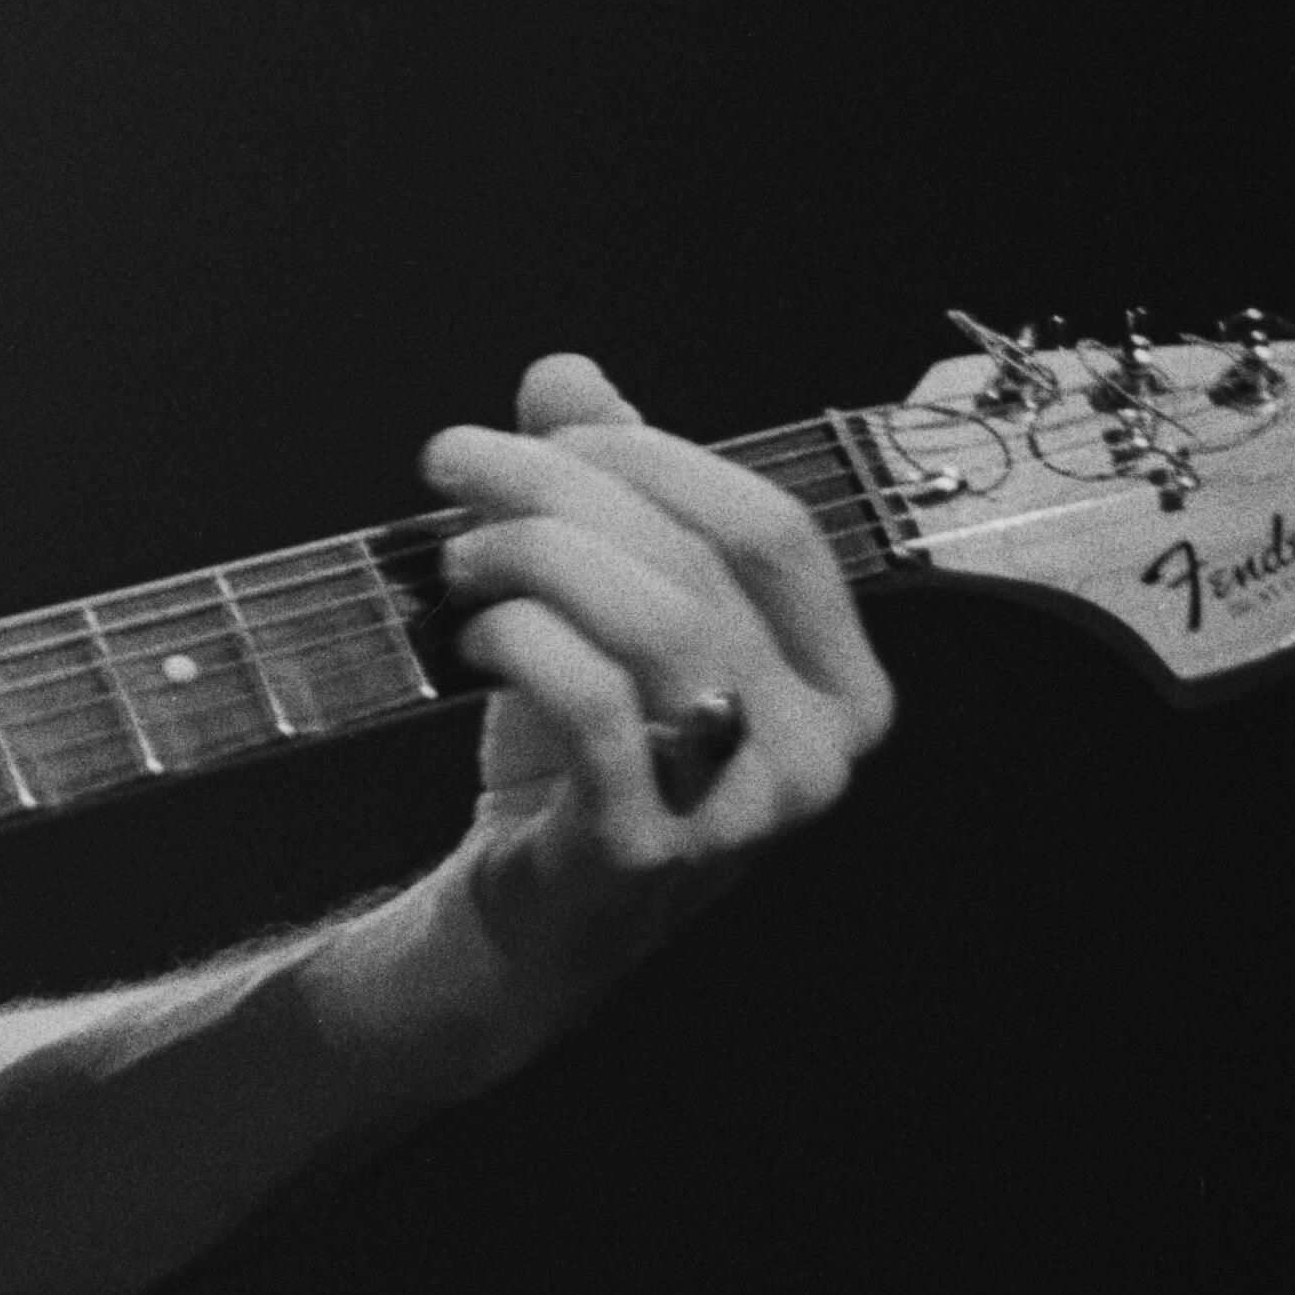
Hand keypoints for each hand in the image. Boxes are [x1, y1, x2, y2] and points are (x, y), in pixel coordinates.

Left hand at [418, 351, 897, 1038]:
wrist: (524, 919)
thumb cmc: (580, 754)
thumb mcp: (604, 611)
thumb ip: (606, 494)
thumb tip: (568, 375)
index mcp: (842, 685)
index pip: (771, 527)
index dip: (652, 457)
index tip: (543, 429)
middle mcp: (818, 753)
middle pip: (696, 562)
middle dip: (558, 486)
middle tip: (453, 463)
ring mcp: (742, 811)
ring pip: (652, 621)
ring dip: (531, 557)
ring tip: (456, 557)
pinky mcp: (646, 851)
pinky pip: (591, 705)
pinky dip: (519, 640)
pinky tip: (470, 630)